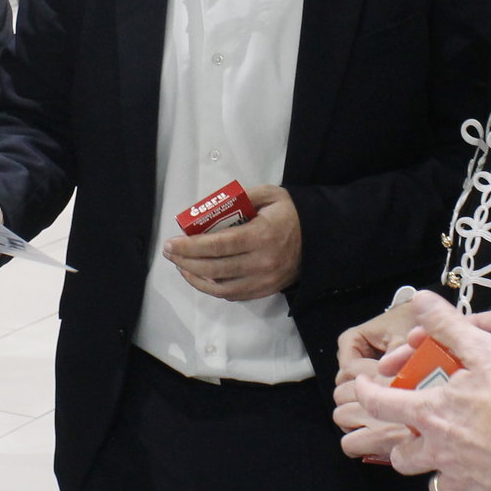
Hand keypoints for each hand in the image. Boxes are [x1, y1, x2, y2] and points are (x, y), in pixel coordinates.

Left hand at [164, 185, 300, 301]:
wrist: (321, 239)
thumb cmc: (291, 214)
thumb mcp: (270, 195)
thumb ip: (241, 196)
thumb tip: (210, 205)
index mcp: (261, 236)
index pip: (218, 246)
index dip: (190, 247)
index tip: (171, 243)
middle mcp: (261, 263)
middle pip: (214, 268)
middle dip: (186, 261)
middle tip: (169, 252)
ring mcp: (263, 281)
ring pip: (220, 287)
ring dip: (195, 278)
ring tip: (180, 265)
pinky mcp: (265, 291)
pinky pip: (232, 295)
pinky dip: (212, 288)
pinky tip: (199, 277)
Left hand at [345, 292, 490, 490]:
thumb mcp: (482, 349)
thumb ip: (448, 326)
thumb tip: (423, 301)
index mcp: (430, 414)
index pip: (381, 403)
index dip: (367, 393)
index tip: (363, 388)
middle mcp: (438, 450)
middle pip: (403, 456)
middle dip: (402, 447)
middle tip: (412, 435)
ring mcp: (461, 476)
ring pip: (437, 482)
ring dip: (440, 471)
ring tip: (453, 458)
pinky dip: (480, 488)